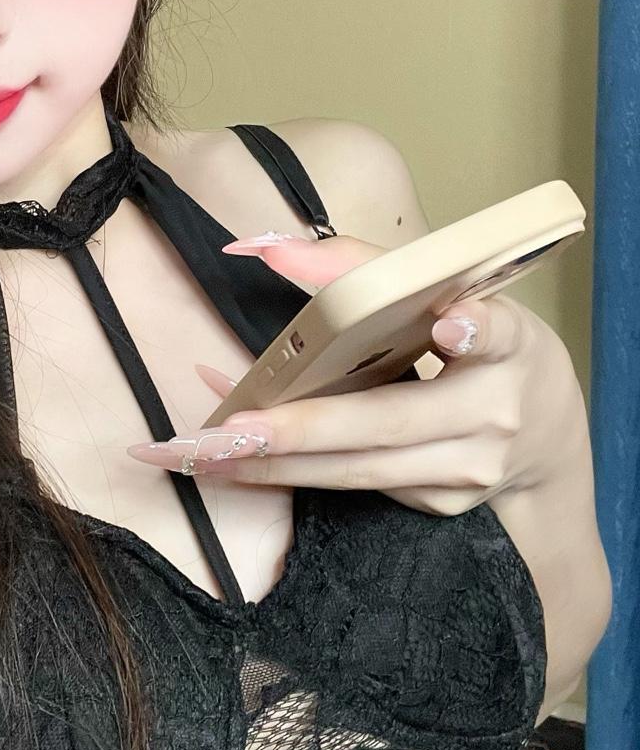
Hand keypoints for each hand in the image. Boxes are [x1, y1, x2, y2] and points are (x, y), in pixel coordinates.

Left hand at [126, 232, 573, 516]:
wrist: (545, 435)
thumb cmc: (480, 344)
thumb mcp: (446, 293)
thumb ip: (360, 264)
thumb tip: (261, 246)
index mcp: (507, 344)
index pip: (496, 333)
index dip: (473, 328)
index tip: (449, 321)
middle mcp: (491, 415)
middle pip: (388, 421)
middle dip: (303, 429)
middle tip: (232, 428)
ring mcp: (466, 470)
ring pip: (359, 469)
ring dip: (275, 463)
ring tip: (205, 453)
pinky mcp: (440, 503)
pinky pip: (353, 486)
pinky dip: (288, 471)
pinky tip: (232, 459)